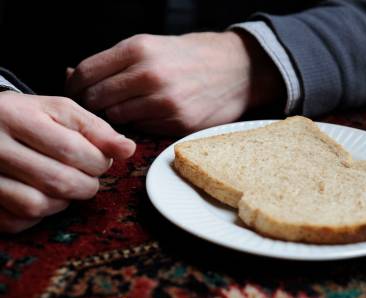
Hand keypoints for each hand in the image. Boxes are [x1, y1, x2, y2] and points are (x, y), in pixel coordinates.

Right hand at [0, 92, 135, 232]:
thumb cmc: (29, 117)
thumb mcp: (61, 111)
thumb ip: (96, 128)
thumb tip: (128, 149)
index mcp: (17, 117)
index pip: (72, 150)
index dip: (98, 161)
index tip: (101, 159)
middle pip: (58, 181)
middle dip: (87, 183)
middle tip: (87, 175)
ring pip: (37, 205)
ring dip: (65, 200)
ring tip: (66, 183)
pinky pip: (18, 221)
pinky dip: (40, 214)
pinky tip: (43, 195)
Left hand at [66, 31, 284, 134]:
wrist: (238, 69)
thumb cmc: (192, 57)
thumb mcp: (152, 45)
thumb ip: (113, 61)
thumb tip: (72, 75)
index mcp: (139, 48)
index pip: (86, 72)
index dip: (74, 86)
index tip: (75, 92)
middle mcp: (149, 74)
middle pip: (97, 98)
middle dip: (92, 104)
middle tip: (99, 104)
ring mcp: (164, 101)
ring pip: (117, 118)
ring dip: (117, 115)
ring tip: (132, 106)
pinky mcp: (178, 123)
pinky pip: (142, 129)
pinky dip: (141, 123)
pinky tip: (153, 113)